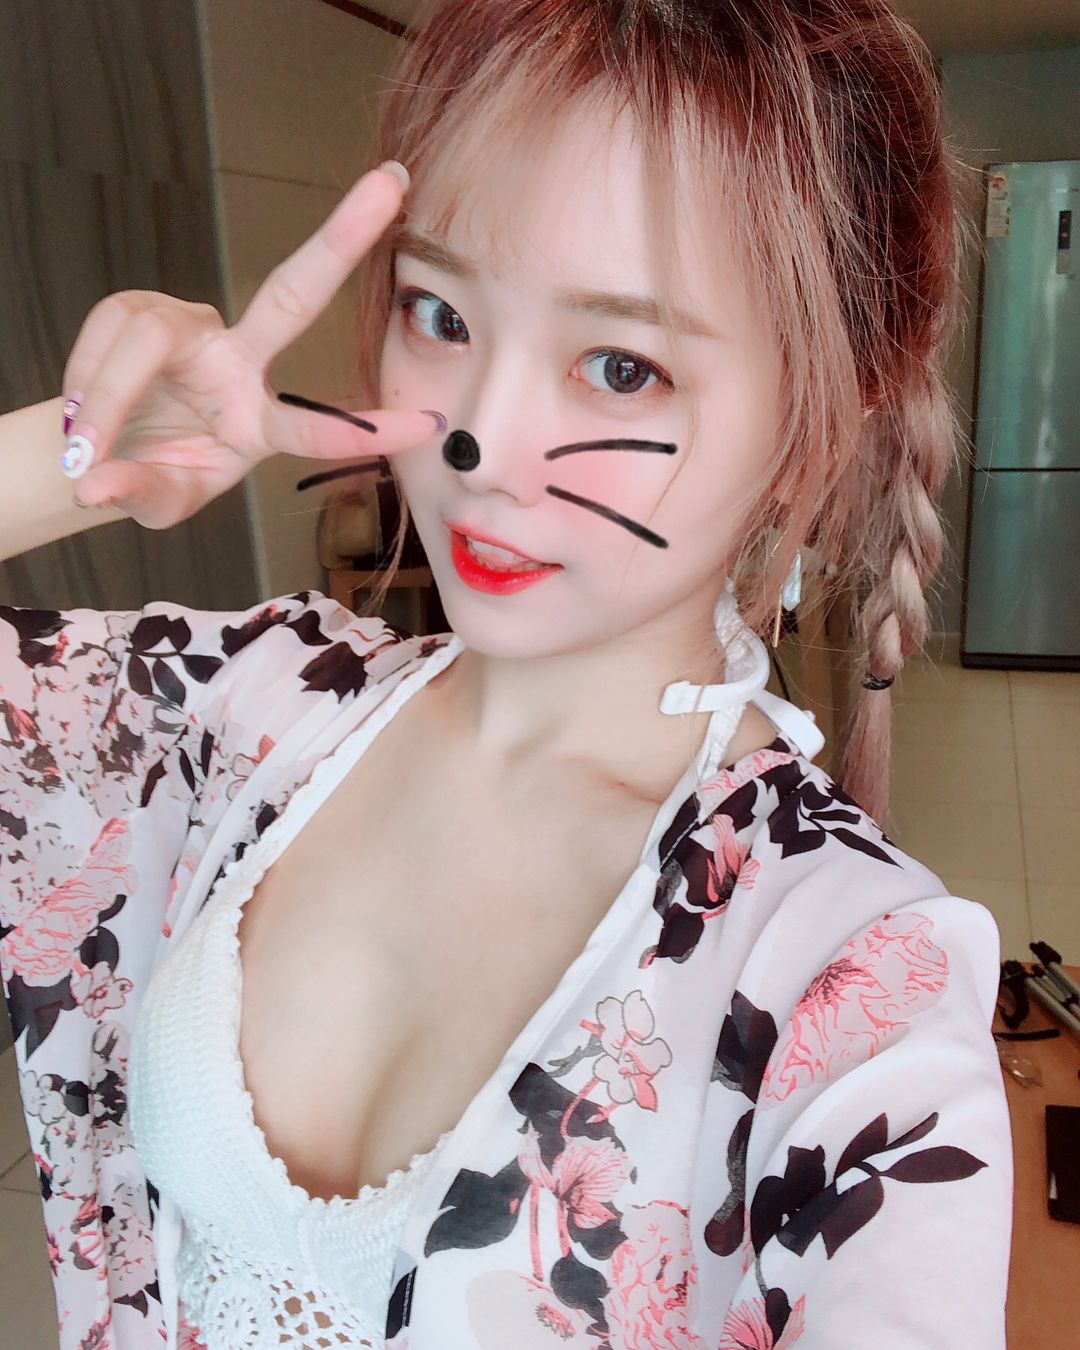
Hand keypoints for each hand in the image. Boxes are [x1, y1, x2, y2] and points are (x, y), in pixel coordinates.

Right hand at [60, 162, 436, 529]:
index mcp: (260, 424)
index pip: (319, 428)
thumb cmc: (147, 476)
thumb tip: (95, 486)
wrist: (99, 450)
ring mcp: (192, 330)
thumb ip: (137, 496)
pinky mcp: (141, 309)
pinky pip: (110, 334)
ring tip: (86, 444)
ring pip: (149, 339)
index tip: (429, 426)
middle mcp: (238, 363)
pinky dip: (85, 382)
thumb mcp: (155, 503)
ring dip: (109, 393)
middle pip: (292, 294)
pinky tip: (81, 416)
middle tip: (391, 184)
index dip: (368, 430)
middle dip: (342, 238)